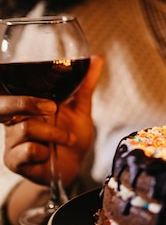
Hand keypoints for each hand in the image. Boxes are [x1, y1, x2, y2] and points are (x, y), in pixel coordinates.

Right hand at [3, 55, 103, 186]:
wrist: (76, 166)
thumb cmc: (72, 135)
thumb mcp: (80, 108)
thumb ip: (85, 84)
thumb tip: (97, 58)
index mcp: (25, 107)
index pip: (8, 91)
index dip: (19, 91)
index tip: (46, 95)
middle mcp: (13, 122)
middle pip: (3, 105)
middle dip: (26, 103)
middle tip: (52, 108)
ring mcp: (12, 142)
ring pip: (25, 128)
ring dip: (54, 133)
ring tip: (67, 139)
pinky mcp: (14, 161)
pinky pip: (27, 151)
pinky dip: (45, 151)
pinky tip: (50, 155)